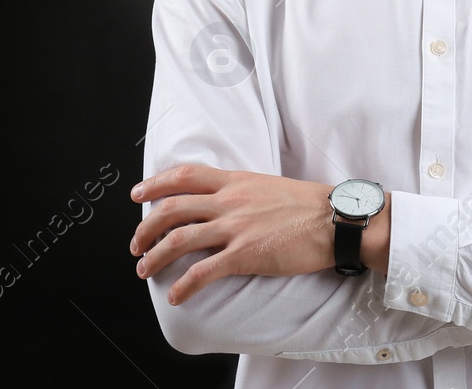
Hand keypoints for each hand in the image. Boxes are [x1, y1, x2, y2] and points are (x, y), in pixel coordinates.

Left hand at [128, 165, 385, 304]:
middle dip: (146, 227)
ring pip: (179, 239)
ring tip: (144, 269)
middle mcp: (230, 200)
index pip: (185, 175)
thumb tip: (222, 200)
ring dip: (155, 256)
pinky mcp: (245, 254)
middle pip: (172, 208)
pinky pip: (203, 271)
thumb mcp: (268, 185)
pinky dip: (184, 285)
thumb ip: (241, 190)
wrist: (335, 220)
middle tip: (136, 243)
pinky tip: (177, 296)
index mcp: (236, 181)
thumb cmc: (308, 204)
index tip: (138, 193)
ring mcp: (236, 227)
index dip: (155, 183)